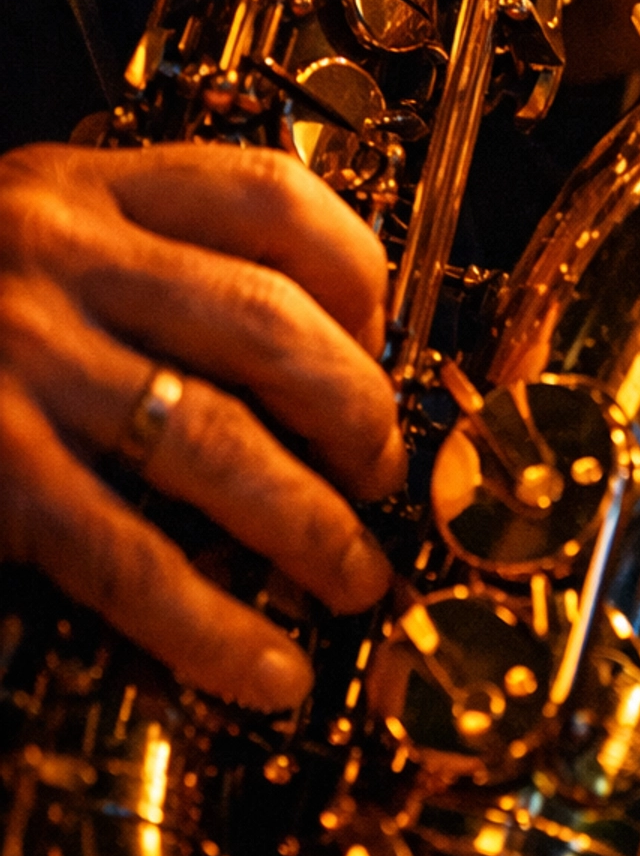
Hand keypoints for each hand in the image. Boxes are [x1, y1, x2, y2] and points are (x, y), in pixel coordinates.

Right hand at [0, 142, 398, 710]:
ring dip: (312, 523)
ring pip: (221, 443)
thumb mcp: (20, 226)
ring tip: (352, 574)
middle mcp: (58, 260)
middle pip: (273, 324)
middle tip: (386, 473)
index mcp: (80, 186)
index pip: (270, 197)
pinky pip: (129, 557)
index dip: (360, 270)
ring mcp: (21, 364)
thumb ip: (133, 247)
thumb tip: (296, 332)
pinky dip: (215, 625)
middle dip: (358, 412)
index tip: (385, 336)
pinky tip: (268, 669)